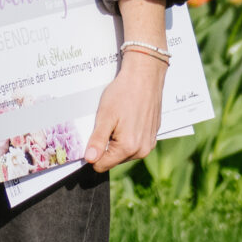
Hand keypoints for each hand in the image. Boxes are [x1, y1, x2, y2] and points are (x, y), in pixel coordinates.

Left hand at [82, 50, 165, 171]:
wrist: (145, 77)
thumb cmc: (124, 93)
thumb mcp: (105, 116)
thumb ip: (97, 140)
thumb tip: (89, 159)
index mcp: (128, 147)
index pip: (102, 165)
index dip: (92, 153)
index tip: (91, 137)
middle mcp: (141, 150)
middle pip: (113, 159)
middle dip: (106, 145)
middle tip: (106, 123)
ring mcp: (149, 144)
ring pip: (124, 152)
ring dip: (117, 140)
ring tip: (117, 119)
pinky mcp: (152, 136)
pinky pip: (135, 144)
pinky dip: (127, 135)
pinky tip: (126, 119)